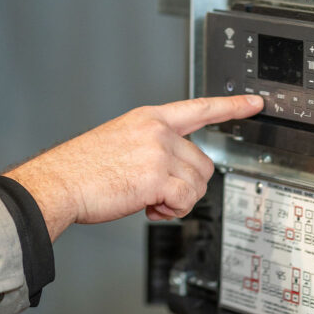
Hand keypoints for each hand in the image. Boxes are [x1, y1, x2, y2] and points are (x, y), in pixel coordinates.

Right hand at [5, 95, 262, 238]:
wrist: (58, 183)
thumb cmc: (80, 168)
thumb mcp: (119, 142)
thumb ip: (150, 146)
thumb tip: (173, 172)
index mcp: (148, 118)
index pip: (199, 108)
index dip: (232, 106)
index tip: (255, 103)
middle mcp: (157, 130)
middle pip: (203, 161)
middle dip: (187, 184)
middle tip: (158, 194)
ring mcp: (158, 151)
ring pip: (198, 183)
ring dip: (178, 200)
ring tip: (149, 200)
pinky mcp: (157, 175)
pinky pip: (186, 199)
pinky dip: (172, 210)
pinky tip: (150, 208)